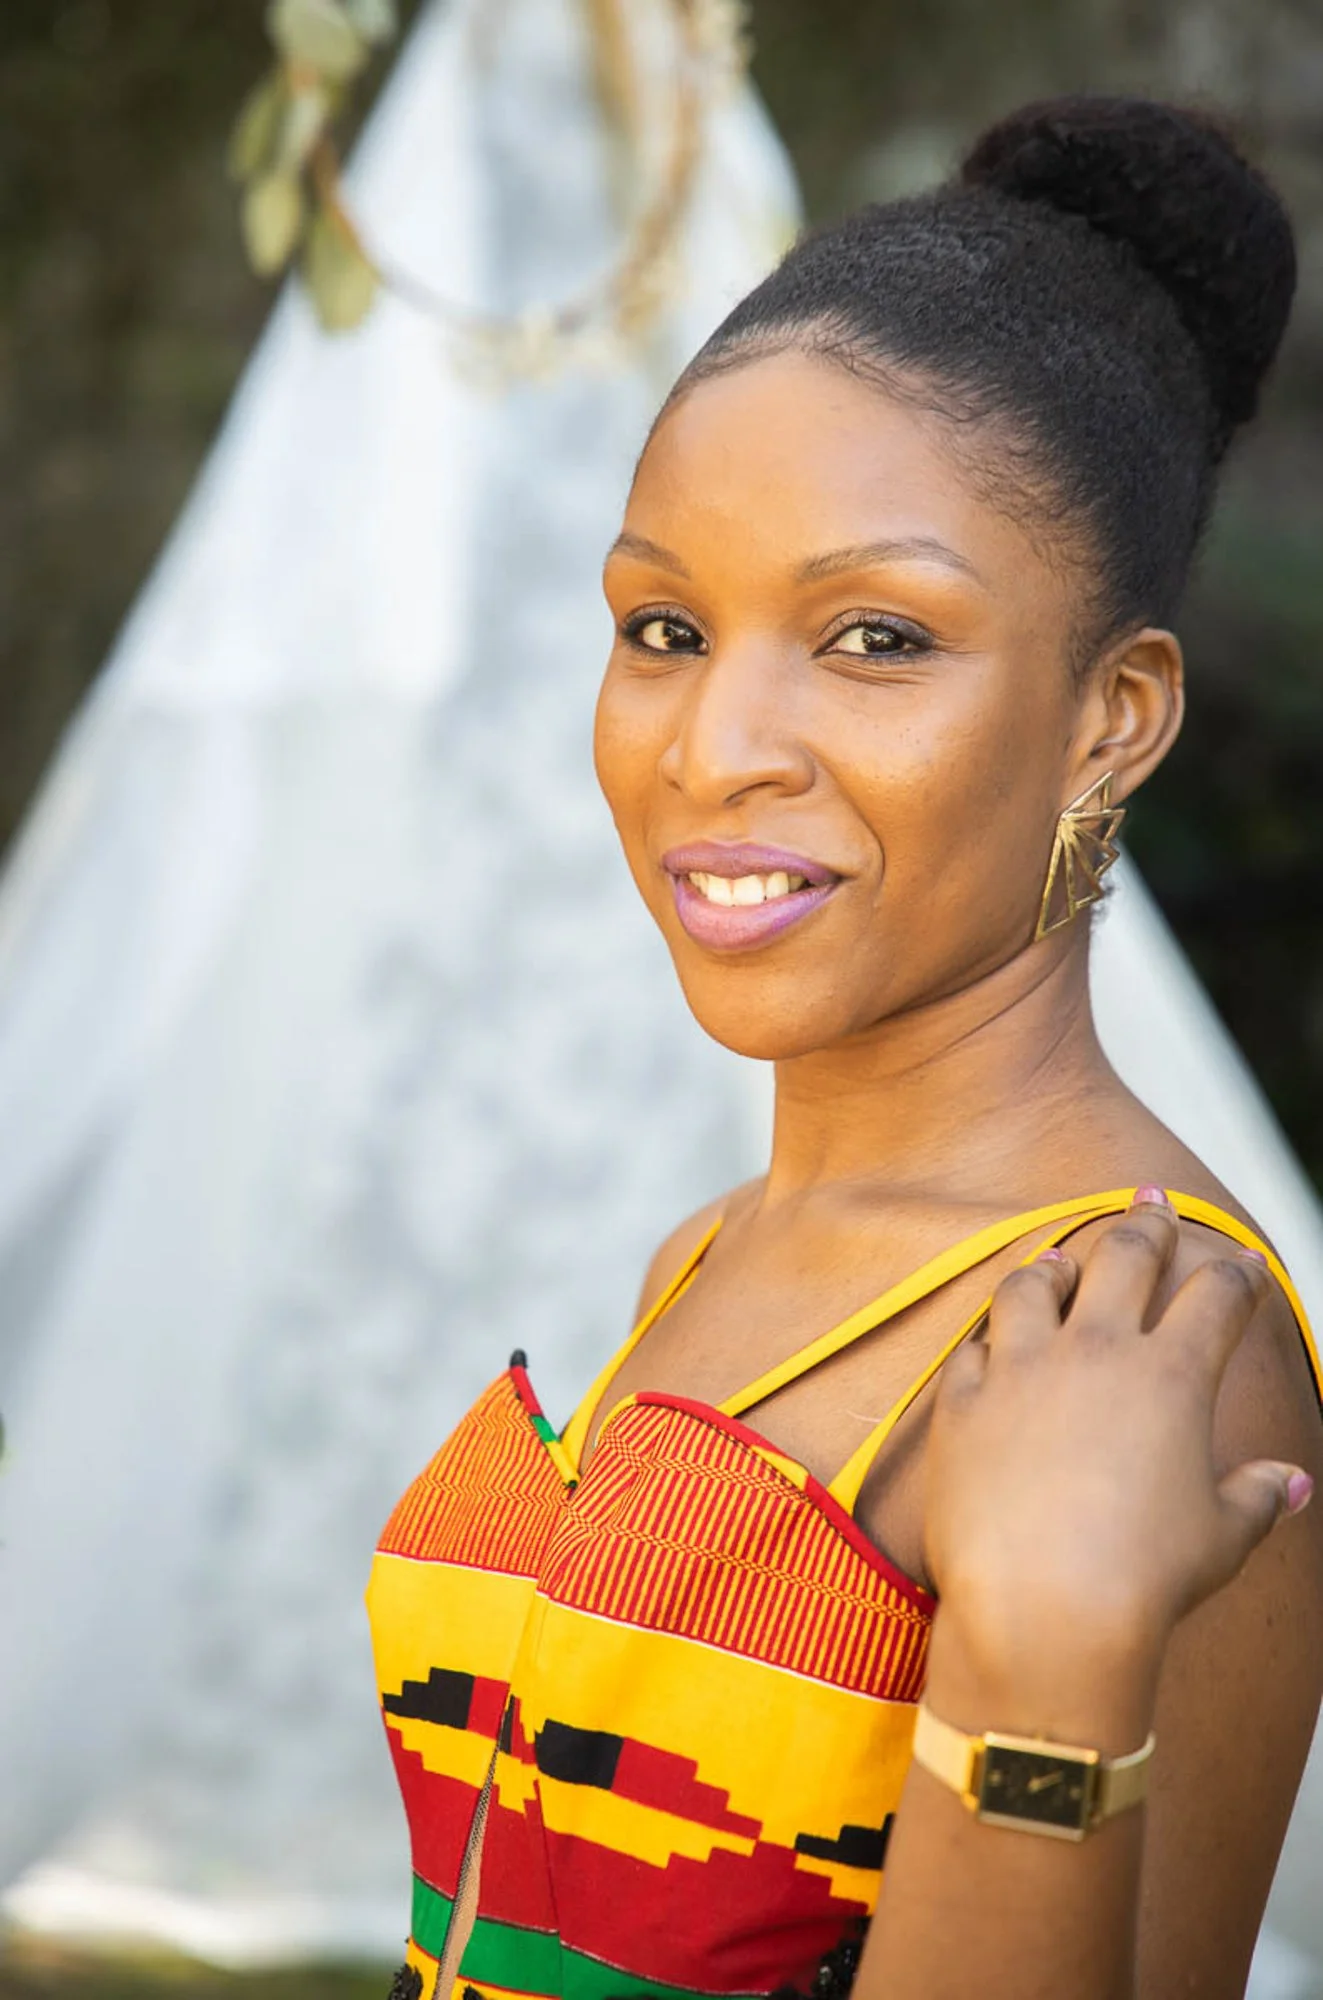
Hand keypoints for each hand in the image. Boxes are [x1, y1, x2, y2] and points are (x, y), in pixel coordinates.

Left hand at [921, 1189, 1312, 1727]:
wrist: (1043, 1609)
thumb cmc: (1144, 1581)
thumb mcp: (1221, 1538)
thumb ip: (1256, 1497)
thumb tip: (1294, 1485)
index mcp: (1173, 1375)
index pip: (1217, 1297)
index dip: (1238, 1274)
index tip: (1244, 1263)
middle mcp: (1097, 1352)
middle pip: (1126, 1256)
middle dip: (1147, 1222)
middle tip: (1152, 1202)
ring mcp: (1023, 1368)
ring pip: (1035, 1284)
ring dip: (1053, 1265)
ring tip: (1060, 1259)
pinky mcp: (963, 1400)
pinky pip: (971, 1347)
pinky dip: (986, 1340)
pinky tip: (990, 1340)